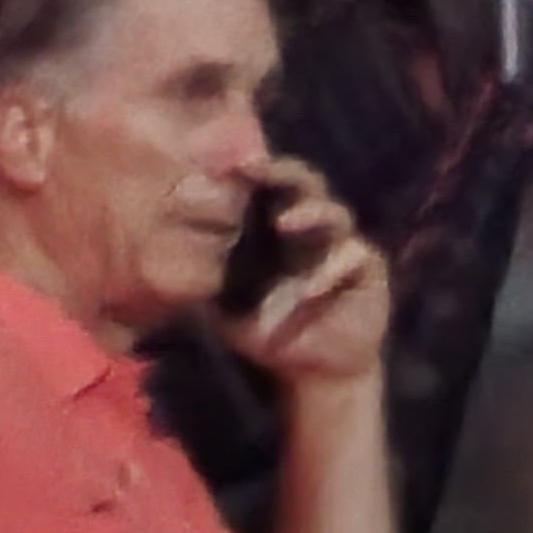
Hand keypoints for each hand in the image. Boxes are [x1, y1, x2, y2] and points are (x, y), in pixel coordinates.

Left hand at [224, 158, 391, 389]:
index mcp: (276, 230)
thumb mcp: (225, 304)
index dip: (251, 173)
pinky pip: (353, 258)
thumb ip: (207, 275)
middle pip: (305, 187)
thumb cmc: (264, 328)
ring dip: (310, 214)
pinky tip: (307, 291)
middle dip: (283, 173)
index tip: (225, 164)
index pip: (267, 190)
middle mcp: (310, 230)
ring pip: (333, 216)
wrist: (307, 368)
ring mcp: (340, 246)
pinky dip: (329, 272)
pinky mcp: (366, 270)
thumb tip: (166, 251)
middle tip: (258, 168)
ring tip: (284, 223)